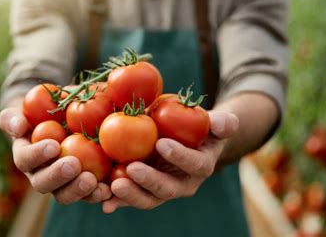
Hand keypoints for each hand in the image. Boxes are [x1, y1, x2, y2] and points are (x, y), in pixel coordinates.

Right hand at [0, 106, 111, 204]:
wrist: (58, 121)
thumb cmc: (38, 113)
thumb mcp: (22, 110)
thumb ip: (13, 117)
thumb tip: (18, 126)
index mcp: (25, 156)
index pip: (25, 160)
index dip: (37, 155)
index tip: (53, 145)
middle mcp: (39, 174)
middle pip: (43, 183)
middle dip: (58, 176)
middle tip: (73, 165)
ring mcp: (60, 184)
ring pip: (65, 194)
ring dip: (78, 190)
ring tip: (92, 181)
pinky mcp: (80, 187)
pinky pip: (87, 195)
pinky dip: (97, 194)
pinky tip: (109, 189)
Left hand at [102, 111, 238, 212]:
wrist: (186, 140)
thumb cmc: (200, 128)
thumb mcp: (214, 122)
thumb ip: (222, 123)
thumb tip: (221, 123)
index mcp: (201, 166)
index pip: (194, 164)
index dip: (179, 156)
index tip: (161, 143)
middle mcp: (182, 183)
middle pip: (167, 189)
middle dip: (149, 181)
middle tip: (131, 169)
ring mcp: (161, 190)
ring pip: (148, 198)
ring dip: (131, 195)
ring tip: (113, 187)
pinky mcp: (144, 190)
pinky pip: (131, 198)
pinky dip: (117, 201)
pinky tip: (103, 202)